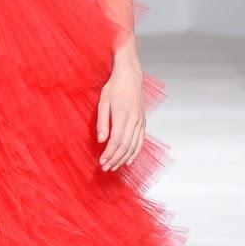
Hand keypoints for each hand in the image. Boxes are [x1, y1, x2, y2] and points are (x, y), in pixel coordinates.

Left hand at [96, 52, 145, 171]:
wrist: (130, 77)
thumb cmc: (115, 87)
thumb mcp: (103, 102)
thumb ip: (102, 122)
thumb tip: (101, 140)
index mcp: (123, 115)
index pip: (116, 140)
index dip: (109, 153)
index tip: (101, 161)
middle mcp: (134, 120)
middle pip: (125, 146)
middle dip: (115, 160)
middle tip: (106, 168)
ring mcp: (140, 122)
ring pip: (134, 146)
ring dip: (124, 159)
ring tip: (115, 167)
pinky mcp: (143, 122)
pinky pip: (141, 141)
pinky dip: (136, 153)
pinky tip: (129, 161)